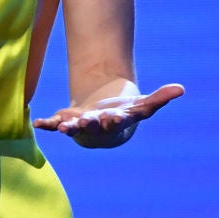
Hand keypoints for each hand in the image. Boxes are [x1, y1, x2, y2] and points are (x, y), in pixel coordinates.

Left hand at [33, 83, 183, 147]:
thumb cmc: (124, 113)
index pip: (117, 121)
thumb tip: (181, 89)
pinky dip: (46, 124)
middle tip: (83, 123)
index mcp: (116, 121)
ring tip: (61, 128)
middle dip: (88, 124)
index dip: (115, 119)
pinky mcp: (66, 121)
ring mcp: (81, 125)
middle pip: (93, 126)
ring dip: (68, 128)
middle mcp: (97, 126)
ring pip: (74, 128)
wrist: (104, 125)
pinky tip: (37, 123)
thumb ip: (160, 98)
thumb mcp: (142, 106)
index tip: (113, 117)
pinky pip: (54, 123)